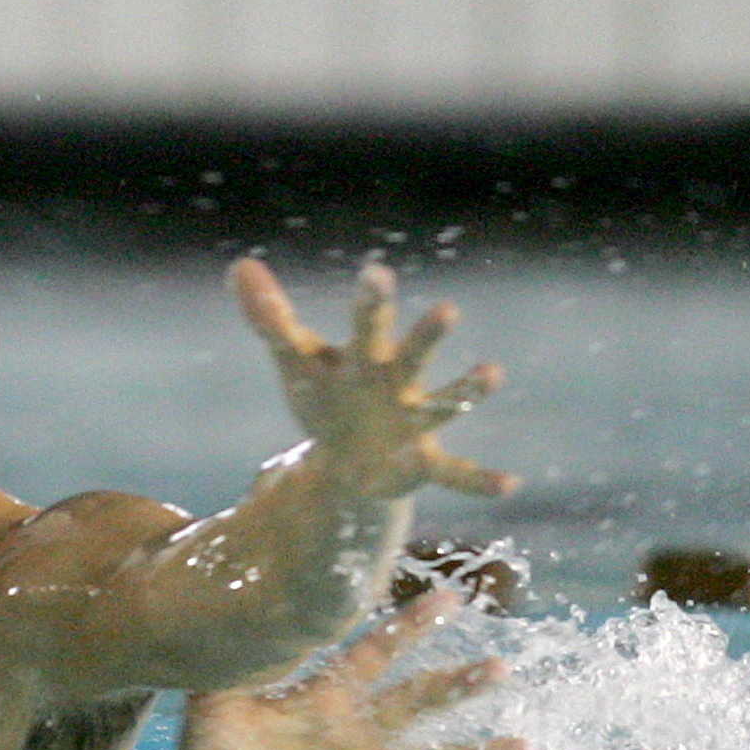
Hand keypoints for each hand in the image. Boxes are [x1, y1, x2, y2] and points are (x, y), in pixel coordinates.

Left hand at [142, 589, 522, 749]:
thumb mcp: (213, 705)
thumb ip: (227, 669)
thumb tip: (230, 624)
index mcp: (324, 696)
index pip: (374, 654)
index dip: (410, 629)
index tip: (450, 601)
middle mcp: (354, 729)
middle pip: (416, 701)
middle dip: (458, 686)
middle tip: (500, 669)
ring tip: (521, 747)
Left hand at [232, 257, 516, 499]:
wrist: (347, 461)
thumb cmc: (327, 398)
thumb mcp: (295, 363)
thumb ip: (270, 318)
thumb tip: (239, 265)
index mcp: (365, 356)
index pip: (367, 324)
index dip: (371, 302)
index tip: (376, 273)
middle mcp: (397, 383)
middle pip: (413, 355)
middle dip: (426, 336)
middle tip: (447, 309)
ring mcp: (414, 422)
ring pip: (444, 404)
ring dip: (466, 391)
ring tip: (491, 373)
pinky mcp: (422, 464)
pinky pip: (457, 473)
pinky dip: (481, 480)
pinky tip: (510, 485)